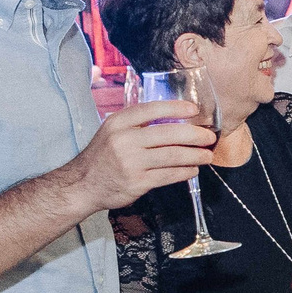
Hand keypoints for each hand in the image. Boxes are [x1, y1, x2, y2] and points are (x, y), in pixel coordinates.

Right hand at [70, 101, 213, 210]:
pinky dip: (185, 172)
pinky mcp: (137, 182)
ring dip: (195, 155)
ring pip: (173, 156)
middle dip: (195, 135)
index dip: (175, 108)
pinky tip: (193, 169)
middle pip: (169, 134)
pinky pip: (169, 175)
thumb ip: (137, 124)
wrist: (82, 184)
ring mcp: (131, 162)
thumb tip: (174, 118)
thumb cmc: (103, 156)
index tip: (194, 109)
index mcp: (118, 123)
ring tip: (207, 155)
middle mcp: (124, 140)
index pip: (152, 110)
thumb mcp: (113, 131)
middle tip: (209, 137)